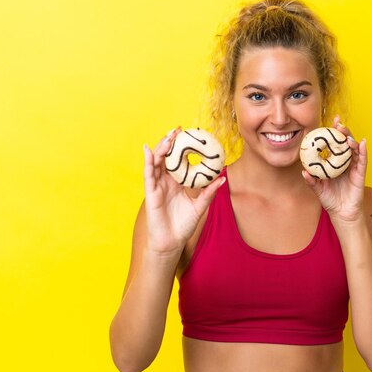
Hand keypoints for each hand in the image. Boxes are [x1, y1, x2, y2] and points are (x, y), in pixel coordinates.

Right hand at [143, 128, 224, 257]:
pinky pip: (148, 174)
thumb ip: (209, 192)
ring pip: (157, 162)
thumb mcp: (200, 206)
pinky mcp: (151, 193)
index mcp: (177, 183)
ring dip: (161, 148)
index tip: (189, 134)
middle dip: (170, 142)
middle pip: (166, 157)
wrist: (171, 243)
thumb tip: (223, 178)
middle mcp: (166, 182)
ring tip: (168, 136)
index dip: (182, 147)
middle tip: (178, 129)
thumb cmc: (183, 225)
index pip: (178, 160)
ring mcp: (157, 186)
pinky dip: (148, 161)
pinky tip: (148, 150)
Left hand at [302, 116, 366, 223]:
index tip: (331, 121)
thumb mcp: (318, 189)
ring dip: (351, 140)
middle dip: (343, 132)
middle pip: (345, 143)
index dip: (334, 133)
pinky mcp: (360, 174)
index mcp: (335, 163)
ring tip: (347, 134)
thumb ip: (312, 181)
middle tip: (338, 124)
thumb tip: (304, 172)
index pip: (335, 144)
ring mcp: (354, 168)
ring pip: (354, 150)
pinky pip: (362, 161)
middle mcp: (345, 163)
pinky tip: (361, 143)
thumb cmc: (331, 200)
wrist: (341, 214)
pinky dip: (363, 151)